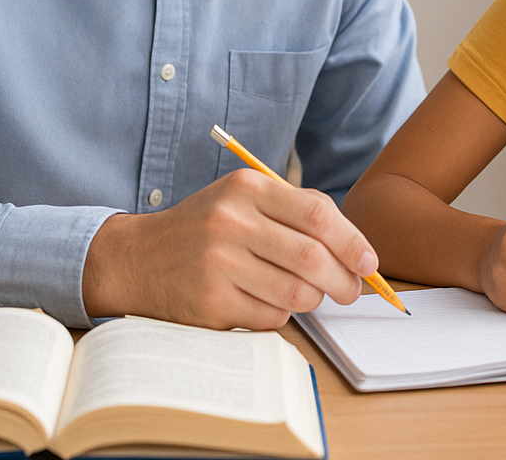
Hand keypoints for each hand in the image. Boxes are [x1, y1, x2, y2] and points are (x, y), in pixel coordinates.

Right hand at [82, 168, 378, 329]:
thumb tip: (356, 249)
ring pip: (296, 292)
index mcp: (247, 188)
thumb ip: (296, 212)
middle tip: (352, 291)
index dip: (353, 242)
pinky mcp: (209, 303)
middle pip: (312, 258)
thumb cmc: (205, 228)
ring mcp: (217, 264)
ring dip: (313, 300)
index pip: (318, 215)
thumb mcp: (243, 199)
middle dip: (344, 280)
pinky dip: (282, 314)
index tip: (369, 263)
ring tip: (309, 295)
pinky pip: (270, 317)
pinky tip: (269, 302)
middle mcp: (230, 222)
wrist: (136, 258)